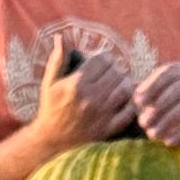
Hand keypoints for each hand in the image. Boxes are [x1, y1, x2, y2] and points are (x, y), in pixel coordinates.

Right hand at [33, 30, 135, 150]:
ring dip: (125, 84)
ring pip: (125, 88)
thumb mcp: (49, 83)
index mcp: (77, 84)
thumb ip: (58, 59)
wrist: (51, 143)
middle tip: (111, 74)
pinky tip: (123, 101)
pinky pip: (129, 112)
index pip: (103, 59)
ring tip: (118, 85)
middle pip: (116, 72)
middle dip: (115, 69)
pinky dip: (130, 104)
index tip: (102, 63)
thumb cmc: (50, 109)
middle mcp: (90, 98)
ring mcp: (101, 115)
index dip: (105, 57)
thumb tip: (61, 37)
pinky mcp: (108, 129)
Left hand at [133, 59, 179, 148]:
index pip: (166, 74)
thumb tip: (131, 93)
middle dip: (156, 108)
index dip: (151, 87)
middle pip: (175, 92)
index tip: (137, 103)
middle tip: (142, 123)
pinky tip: (168, 142)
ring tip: (152, 135)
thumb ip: (156, 89)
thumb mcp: (175, 89)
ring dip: (166, 122)